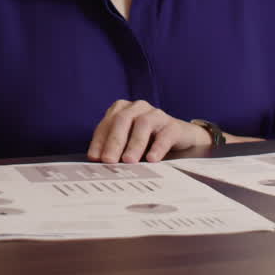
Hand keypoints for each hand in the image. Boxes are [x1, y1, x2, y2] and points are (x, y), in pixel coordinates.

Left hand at [87, 100, 210, 163]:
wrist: (180, 141)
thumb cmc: (148, 143)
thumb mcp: (127, 146)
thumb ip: (115, 152)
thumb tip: (99, 166)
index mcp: (122, 110)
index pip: (106, 124)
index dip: (99, 141)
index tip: (94, 158)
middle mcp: (138, 108)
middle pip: (122, 120)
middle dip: (114, 141)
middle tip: (108, 160)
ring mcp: (156, 115)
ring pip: (143, 124)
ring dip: (134, 144)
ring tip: (128, 160)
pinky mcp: (174, 126)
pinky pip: (165, 134)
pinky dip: (157, 147)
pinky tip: (152, 159)